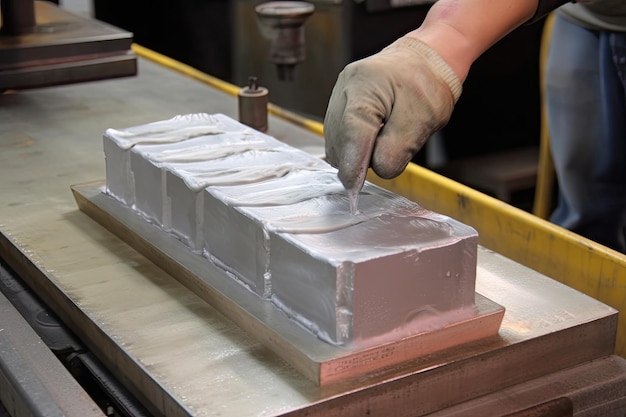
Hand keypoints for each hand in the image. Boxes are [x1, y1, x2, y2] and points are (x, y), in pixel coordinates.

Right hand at [324, 37, 461, 190]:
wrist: (426, 58)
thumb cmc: (428, 85)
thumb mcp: (424, 120)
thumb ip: (398, 149)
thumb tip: (377, 170)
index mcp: (365, 87)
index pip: (352, 136)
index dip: (354, 166)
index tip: (354, 189)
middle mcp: (344, 89)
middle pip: (341, 141)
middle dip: (358, 158)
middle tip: (387, 156)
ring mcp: (338, 95)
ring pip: (336, 140)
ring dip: (356, 152)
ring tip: (384, 141)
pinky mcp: (339, 103)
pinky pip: (339, 134)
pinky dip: (353, 145)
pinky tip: (373, 141)